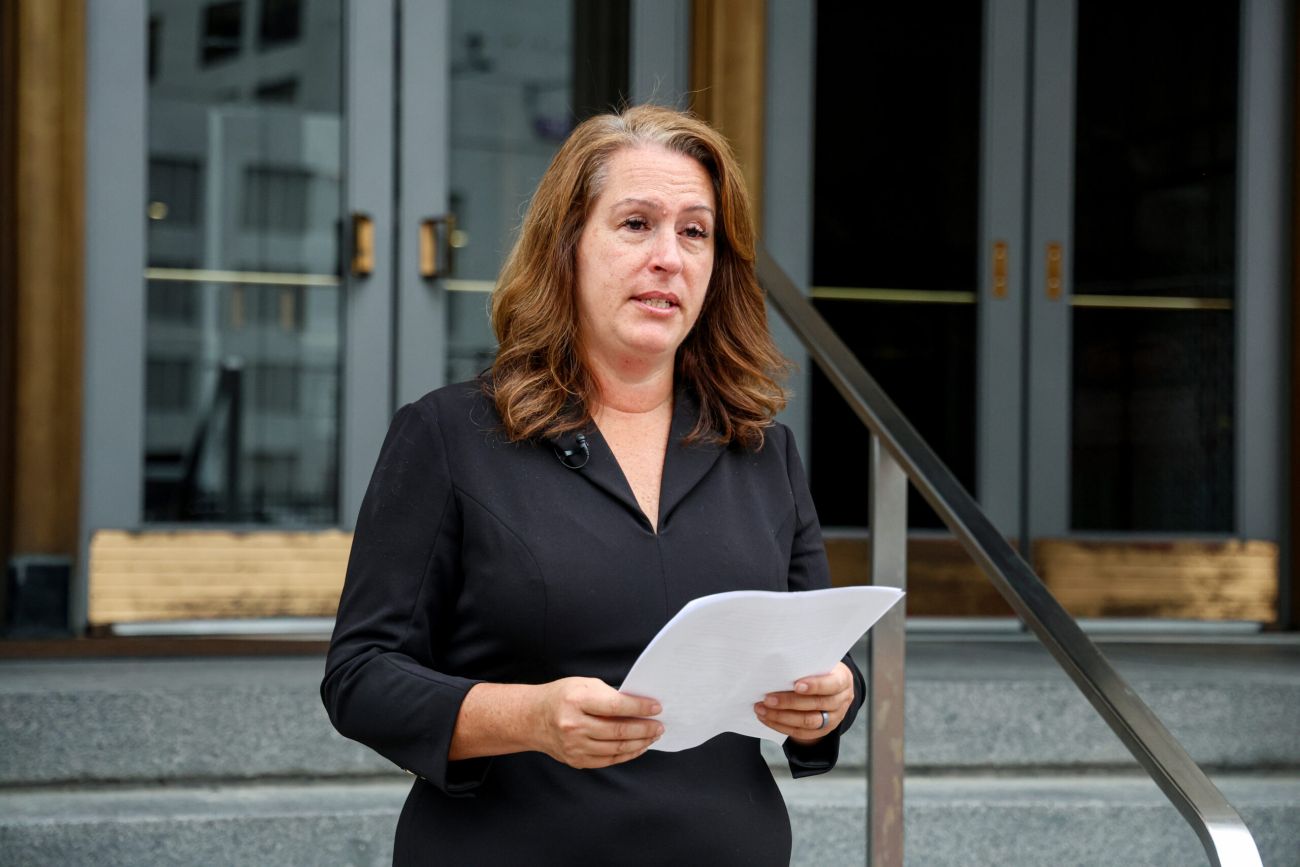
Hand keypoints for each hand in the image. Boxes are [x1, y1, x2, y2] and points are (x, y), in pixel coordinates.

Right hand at [530, 677, 663, 768]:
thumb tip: (638, 706)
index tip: (656, 707)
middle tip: (660, 725)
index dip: (640, 708)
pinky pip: (609, 760)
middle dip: (645, 728)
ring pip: (617, 748)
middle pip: (619, 731)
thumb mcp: (583, 684)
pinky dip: (627, 754)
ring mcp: (575, 746)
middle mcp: (574, 725)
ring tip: (653, 736)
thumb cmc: (561, 697)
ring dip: (640, 743)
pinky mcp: (577, 760)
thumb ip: (609, 695)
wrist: (532, 719)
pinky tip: (638, 746)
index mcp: (576, 700)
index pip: (616, 706)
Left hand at [753, 662, 853, 744]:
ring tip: (762, 709)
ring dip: (781, 716)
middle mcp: (841, 701)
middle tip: (768, 698)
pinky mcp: (821, 731)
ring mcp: (833, 719)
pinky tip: (767, 718)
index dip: (815, 686)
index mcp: (842, 680)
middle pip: (816, 704)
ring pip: (807, 722)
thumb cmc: (821, 670)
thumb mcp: (821, 662)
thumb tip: (780, 666)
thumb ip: (807, 665)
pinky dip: (781, 726)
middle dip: (789, 702)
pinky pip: (801, 732)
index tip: (796, 685)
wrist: (833, 687)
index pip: (831, 684)